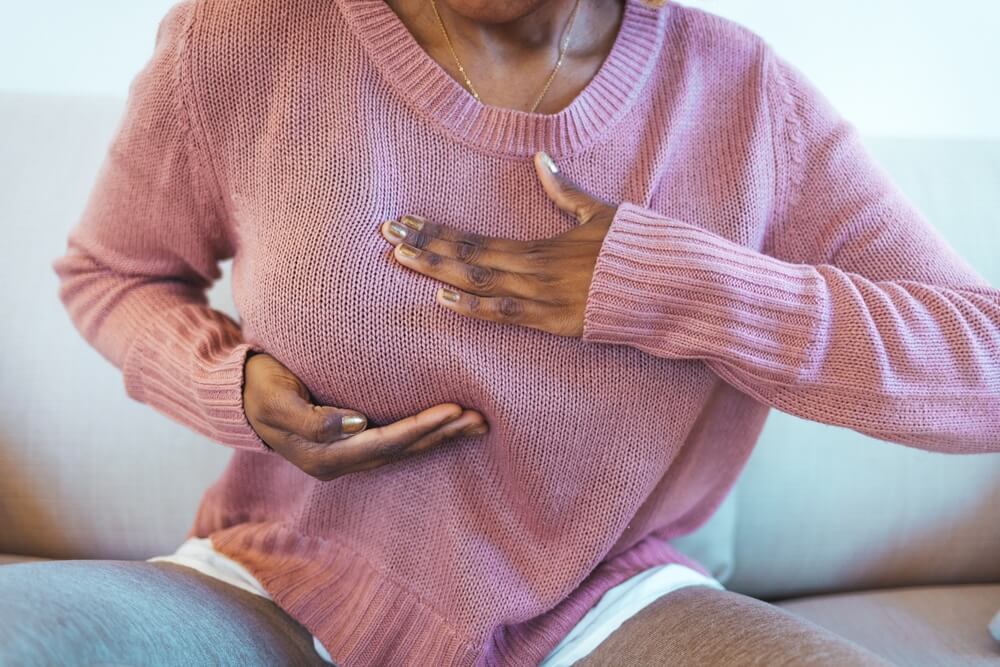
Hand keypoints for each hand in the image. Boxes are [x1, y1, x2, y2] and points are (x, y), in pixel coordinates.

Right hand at [242, 352, 487, 480]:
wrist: (238, 395)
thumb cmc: (259, 389)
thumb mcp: (277, 400)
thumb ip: (313, 418)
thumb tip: (354, 425)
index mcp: (325, 456)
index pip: (385, 444)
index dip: (421, 429)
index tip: (453, 411)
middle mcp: (341, 462)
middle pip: (402, 451)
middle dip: (442, 435)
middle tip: (480, 420)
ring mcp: (347, 455)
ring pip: (404, 449)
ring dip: (440, 436)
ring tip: (476, 423)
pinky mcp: (352, 441)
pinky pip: (396, 441)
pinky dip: (424, 432)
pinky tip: (447, 425)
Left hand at [378, 151, 618, 337]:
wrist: (671, 282)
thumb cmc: (634, 248)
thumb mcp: (600, 213)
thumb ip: (564, 191)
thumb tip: (540, 158)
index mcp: (539, 244)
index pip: (474, 237)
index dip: (436, 230)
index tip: (404, 221)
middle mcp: (533, 268)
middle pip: (467, 257)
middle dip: (424, 245)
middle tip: (386, 233)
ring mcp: (542, 297)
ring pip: (478, 284)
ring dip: (437, 273)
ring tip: (401, 258)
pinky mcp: (555, 322)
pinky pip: (508, 316)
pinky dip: (475, 309)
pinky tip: (443, 302)